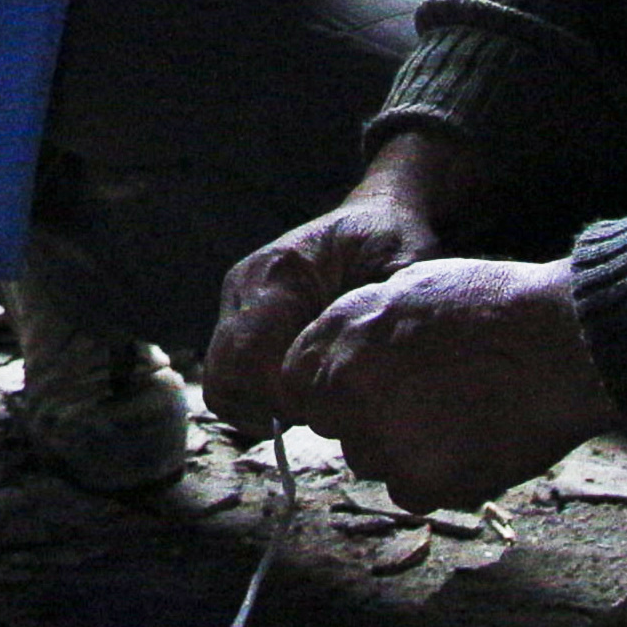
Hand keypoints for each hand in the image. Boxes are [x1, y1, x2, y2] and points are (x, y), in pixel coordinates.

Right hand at [201, 171, 447, 434]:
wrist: (373, 214)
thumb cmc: (393, 240)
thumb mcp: (407, 265)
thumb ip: (387, 312)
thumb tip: (367, 368)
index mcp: (281, 270)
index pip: (251, 353)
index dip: (284, 395)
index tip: (331, 406)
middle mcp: (245, 284)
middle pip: (225, 373)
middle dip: (273, 407)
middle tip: (323, 412)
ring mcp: (235, 300)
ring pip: (219, 381)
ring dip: (260, 407)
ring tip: (312, 403)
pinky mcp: (237, 317)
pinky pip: (225, 378)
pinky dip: (256, 400)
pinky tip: (300, 394)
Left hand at [266, 256, 617, 512]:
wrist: (559, 343)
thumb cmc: (493, 308)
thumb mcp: (407, 288)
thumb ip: (356, 326)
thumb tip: (334, 356)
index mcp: (339, 340)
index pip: (298, 382)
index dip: (331, 386)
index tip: (363, 387)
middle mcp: (347, 391)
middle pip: (333, 425)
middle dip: (364, 418)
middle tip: (421, 401)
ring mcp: (382, 441)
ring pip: (368, 461)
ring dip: (399, 450)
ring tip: (454, 420)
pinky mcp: (421, 482)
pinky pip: (409, 493)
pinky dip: (435, 478)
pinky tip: (471, 444)